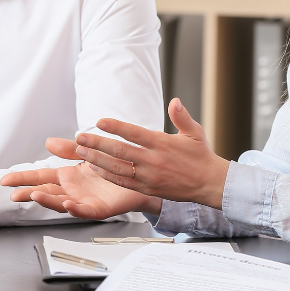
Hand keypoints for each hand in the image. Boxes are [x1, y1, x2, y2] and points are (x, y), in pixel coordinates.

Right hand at [1, 160, 160, 219]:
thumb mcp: (87, 153)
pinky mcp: (100, 208)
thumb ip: (68, 149)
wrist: (140, 176)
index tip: (4, 180)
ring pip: (62, 202)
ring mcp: (84, 200)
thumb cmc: (112, 166)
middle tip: (13, 194)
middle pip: (46, 192)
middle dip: (29, 193)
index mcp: (67, 177)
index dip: (23, 178)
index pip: (40, 177)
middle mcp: (72, 190)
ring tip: (35, 196)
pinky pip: (85, 210)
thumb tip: (47, 142)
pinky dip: (75, 208)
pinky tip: (67, 204)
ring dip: (48, 200)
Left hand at [74, 98, 229, 208]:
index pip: (134, 133)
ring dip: (97, 160)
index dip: (116, 127)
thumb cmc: (200, 156)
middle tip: (80, 137)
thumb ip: (181, 116)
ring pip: (117, 168)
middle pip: (120, 151)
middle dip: (97, 144)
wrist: (210, 184)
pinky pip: (123, 182)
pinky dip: (107, 175)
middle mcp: (153, 160)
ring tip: (81, 152)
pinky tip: (95, 168)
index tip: (99, 121)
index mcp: (162, 144)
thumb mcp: (194, 132)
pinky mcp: (147, 189)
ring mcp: (149, 177)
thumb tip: (175, 101)